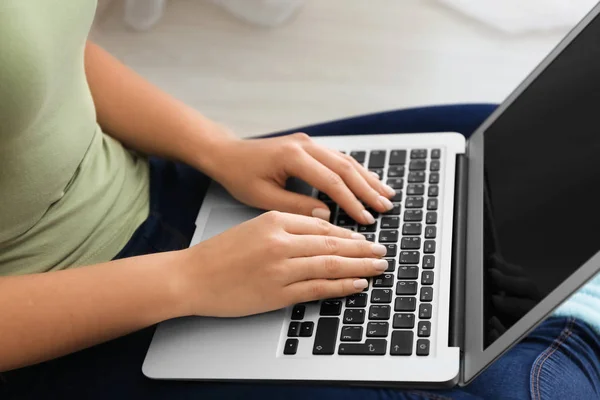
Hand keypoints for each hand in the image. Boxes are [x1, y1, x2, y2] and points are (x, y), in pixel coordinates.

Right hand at [176, 211, 388, 316]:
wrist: (193, 276)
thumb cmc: (221, 252)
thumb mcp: (255, 226)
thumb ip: (289, 226)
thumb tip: (324, 231)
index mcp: (275, 220)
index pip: (322, 225)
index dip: (348, 233)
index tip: (363, 238)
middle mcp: (281, 242)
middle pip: (333, 244)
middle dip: (363, 249)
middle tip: (383, 252)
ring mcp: (281, 268)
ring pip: (331, 265)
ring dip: (360, 267)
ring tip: (378, 267)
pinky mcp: (278, 293)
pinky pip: (318, 288)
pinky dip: (342, 287)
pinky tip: (358, 285)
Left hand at [205, 133, 396, 224]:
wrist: (226, 153)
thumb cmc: (240, 176)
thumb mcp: (263, 197)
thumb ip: (295, 206)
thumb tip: (326, 214)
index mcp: (293, 157)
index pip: (331, 181)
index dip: (352, 202)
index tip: (366, 219)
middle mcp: (305, 145)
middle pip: (345, 167)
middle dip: (367, 189)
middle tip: (386, 207)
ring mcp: (309, 142)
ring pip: (346, 160)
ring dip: (367, 178)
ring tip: (386, 194)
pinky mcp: (309, 145)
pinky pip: (338, 157)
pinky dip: (356, 171)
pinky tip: (369, 180)